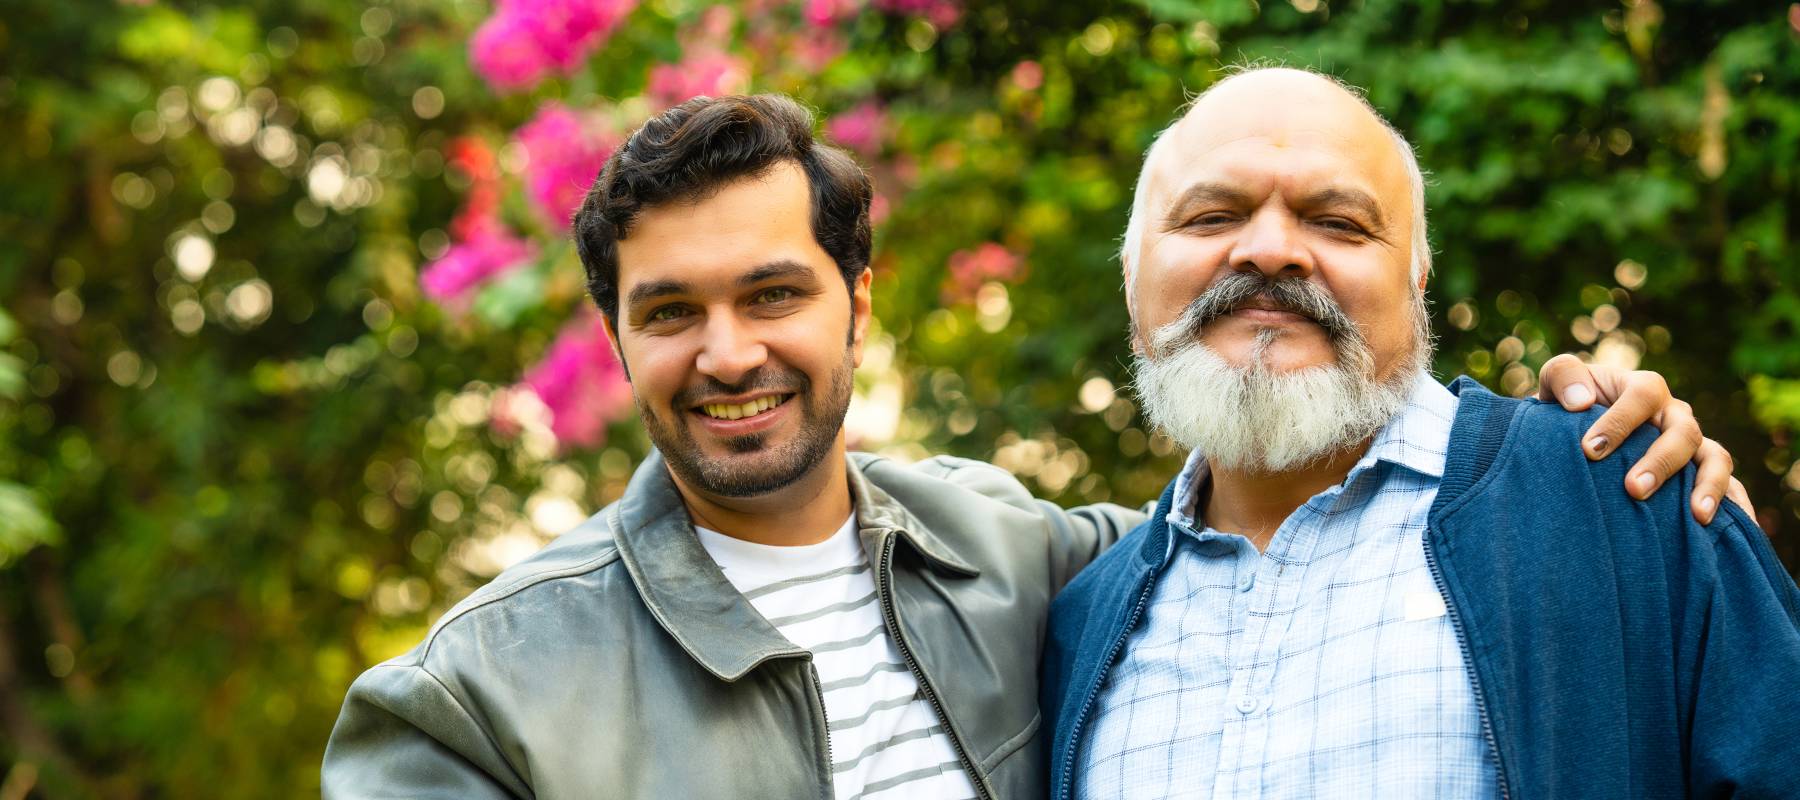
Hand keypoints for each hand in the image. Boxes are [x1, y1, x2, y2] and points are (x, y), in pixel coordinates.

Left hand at [1538, 354, 1752, 524]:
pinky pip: (1729, 486)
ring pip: (1714, 458)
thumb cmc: (1568, 408)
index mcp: (1642, 389)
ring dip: (1707, 485)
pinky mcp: (1698, 473)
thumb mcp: (1557, 383)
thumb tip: (1581, 402)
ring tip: (1697, 516)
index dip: (1620, 421)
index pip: (1643, 395)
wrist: (1575, 435)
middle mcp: (1673, 414)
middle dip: (1661, 461)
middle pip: (1683, 431)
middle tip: (1633, 489)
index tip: (1589, 450)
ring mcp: (1691, 444)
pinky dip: (1735, 504)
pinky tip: (1729, 528)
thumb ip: (1563, 376)